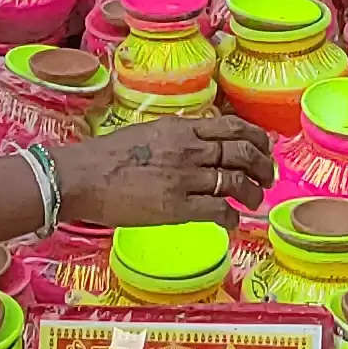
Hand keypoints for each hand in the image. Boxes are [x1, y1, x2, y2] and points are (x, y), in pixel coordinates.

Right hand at [47, 115, 274, 228]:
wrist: (81, 177)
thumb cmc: (107, 156)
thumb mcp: (148, 133)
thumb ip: (178, 137)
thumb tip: (202, 144)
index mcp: (181, 128)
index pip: (233, 127)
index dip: (256, 138)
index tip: (263, 149)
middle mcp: (188, 149)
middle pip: (243, 152)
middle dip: (263, 166)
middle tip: (266, 178)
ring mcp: (184, 178)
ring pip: (237, 182)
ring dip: (253, 193)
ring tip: (253, 201)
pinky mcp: (177, 207)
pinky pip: (219, 211)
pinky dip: (232, 218)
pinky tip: (231, 221)